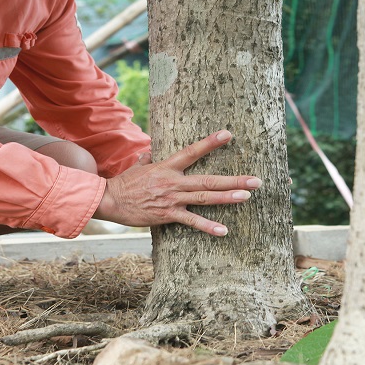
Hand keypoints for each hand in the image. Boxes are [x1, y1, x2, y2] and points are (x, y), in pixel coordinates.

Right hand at [94, 130, 261, 235]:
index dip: (210, 143)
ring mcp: (172, 199)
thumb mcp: (137, 167)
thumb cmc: (124, 183)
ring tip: (247, 197)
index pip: (192, 151)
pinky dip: (208, 226)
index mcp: (167, 166)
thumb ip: (148, 157)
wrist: (109, 200)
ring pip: (205, 198)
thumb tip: (150, 150)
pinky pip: (191, 221)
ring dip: (227, 197)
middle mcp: (173, 181)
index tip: (228, 134)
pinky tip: (224, 230)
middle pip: (208, 179)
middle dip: (234, 179)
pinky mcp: (167, 215)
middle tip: (256, 180)